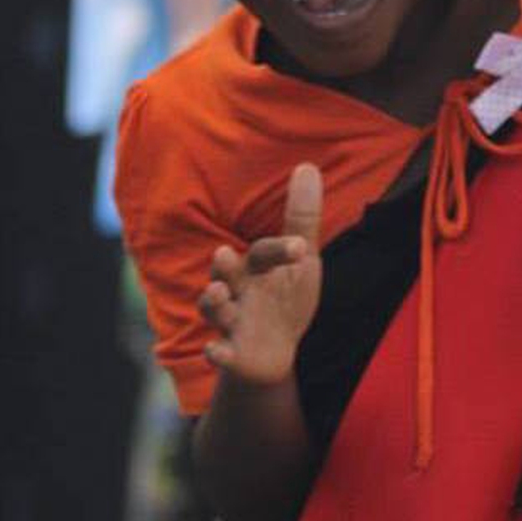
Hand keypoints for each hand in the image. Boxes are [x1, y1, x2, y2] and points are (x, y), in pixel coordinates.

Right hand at [198, 162, 324, 385]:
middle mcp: (237, 291)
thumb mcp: (301, 260)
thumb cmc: (284, 297)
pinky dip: (216, 353)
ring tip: (216, 292)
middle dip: (226, 267)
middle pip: (227, 276)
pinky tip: (215, 351)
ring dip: (213, 303)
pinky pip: (219, 354)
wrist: (273, 353)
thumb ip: (302, 219)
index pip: (264, 253)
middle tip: (223, 253)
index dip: (280, 249)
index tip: (299, 247)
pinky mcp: (231, 354)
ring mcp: (232, 322)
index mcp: (256, 268)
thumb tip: (308, 166)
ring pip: (215, 310)